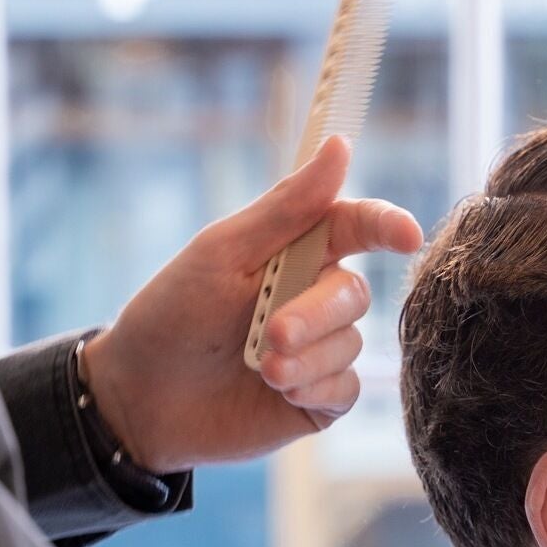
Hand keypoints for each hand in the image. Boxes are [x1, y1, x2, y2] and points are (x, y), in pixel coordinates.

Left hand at [80, 136, 422, 471]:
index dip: (386, 225)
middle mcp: (313, 297)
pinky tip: (278, 391)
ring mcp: (319, 348)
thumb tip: (340, 146)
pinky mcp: (318, 397)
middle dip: (316, 314)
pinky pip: (346, 386)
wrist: (140, 401)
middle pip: (353, 293)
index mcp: (293, 251)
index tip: (406, 235)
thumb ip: (287, 207)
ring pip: (351, 343)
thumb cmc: (172, 314)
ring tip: (261, 369)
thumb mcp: (222, 254)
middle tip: (273, 335)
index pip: (355, 226)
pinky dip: (315, 387)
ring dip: (306, 357)